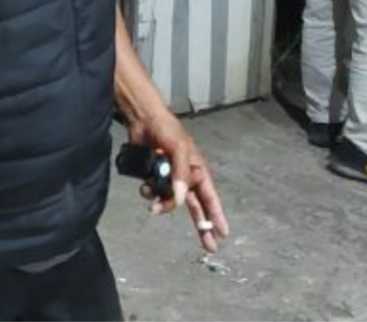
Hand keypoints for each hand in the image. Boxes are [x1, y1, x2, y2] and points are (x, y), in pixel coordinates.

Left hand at [129, 111, 230, 252]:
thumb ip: (180, 175)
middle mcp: (185, 177)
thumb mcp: (179, 150)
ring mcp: (169, 178)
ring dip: (162, 205)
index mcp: (198, 171)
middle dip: (201, 226)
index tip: (223, 233)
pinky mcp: (153, 176)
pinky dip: (148, 193)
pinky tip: (144, 187)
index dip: (216, 216)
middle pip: (195, 207)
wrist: (143, 120)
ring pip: (170, 201)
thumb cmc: (167, 129)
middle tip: (208, 247)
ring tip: (153, 206)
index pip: (210, 198)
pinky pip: (153, 192)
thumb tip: (180, 200)